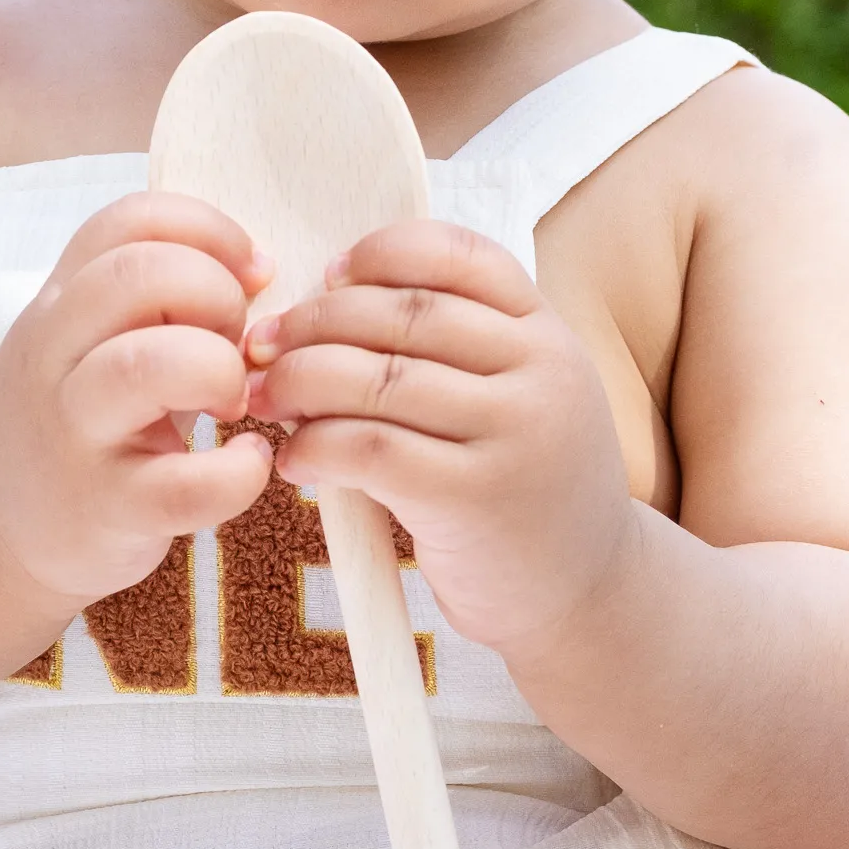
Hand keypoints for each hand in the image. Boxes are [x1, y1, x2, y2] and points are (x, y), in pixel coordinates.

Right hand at [0, 195, 274, 607]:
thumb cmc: (74, 419)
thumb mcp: (88, 340)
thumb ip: (154, 296)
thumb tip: (254, 268)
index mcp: (59, 301)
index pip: (129, 220)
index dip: (208, 230)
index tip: (250, 270)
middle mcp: (53, 355)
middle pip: (139, 276)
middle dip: (217, 295)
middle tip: (239, 342)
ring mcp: (73, 433)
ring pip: (149, 365)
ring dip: (220, 370)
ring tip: (234, 399)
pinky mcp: (105, 508)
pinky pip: (186, 484)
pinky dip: (238, 472)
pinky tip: (246, 462)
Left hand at [244, 222, 634, 659]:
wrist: (588, 595)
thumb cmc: (524, 486)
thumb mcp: (517, 397)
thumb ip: (453, 349)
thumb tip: (319, 309)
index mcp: (547, 330)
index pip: (458, 255)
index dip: (381, 253)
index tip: (327, 274)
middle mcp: (541, 370)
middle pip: (404, 312)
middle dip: (315, 320)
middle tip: (261, 344)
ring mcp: (514, 433)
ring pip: (379, 377)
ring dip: (299, 381)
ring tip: (264, 399)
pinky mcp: (476, 498)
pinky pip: (371, 449)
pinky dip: (315, 446)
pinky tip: (292, 460)